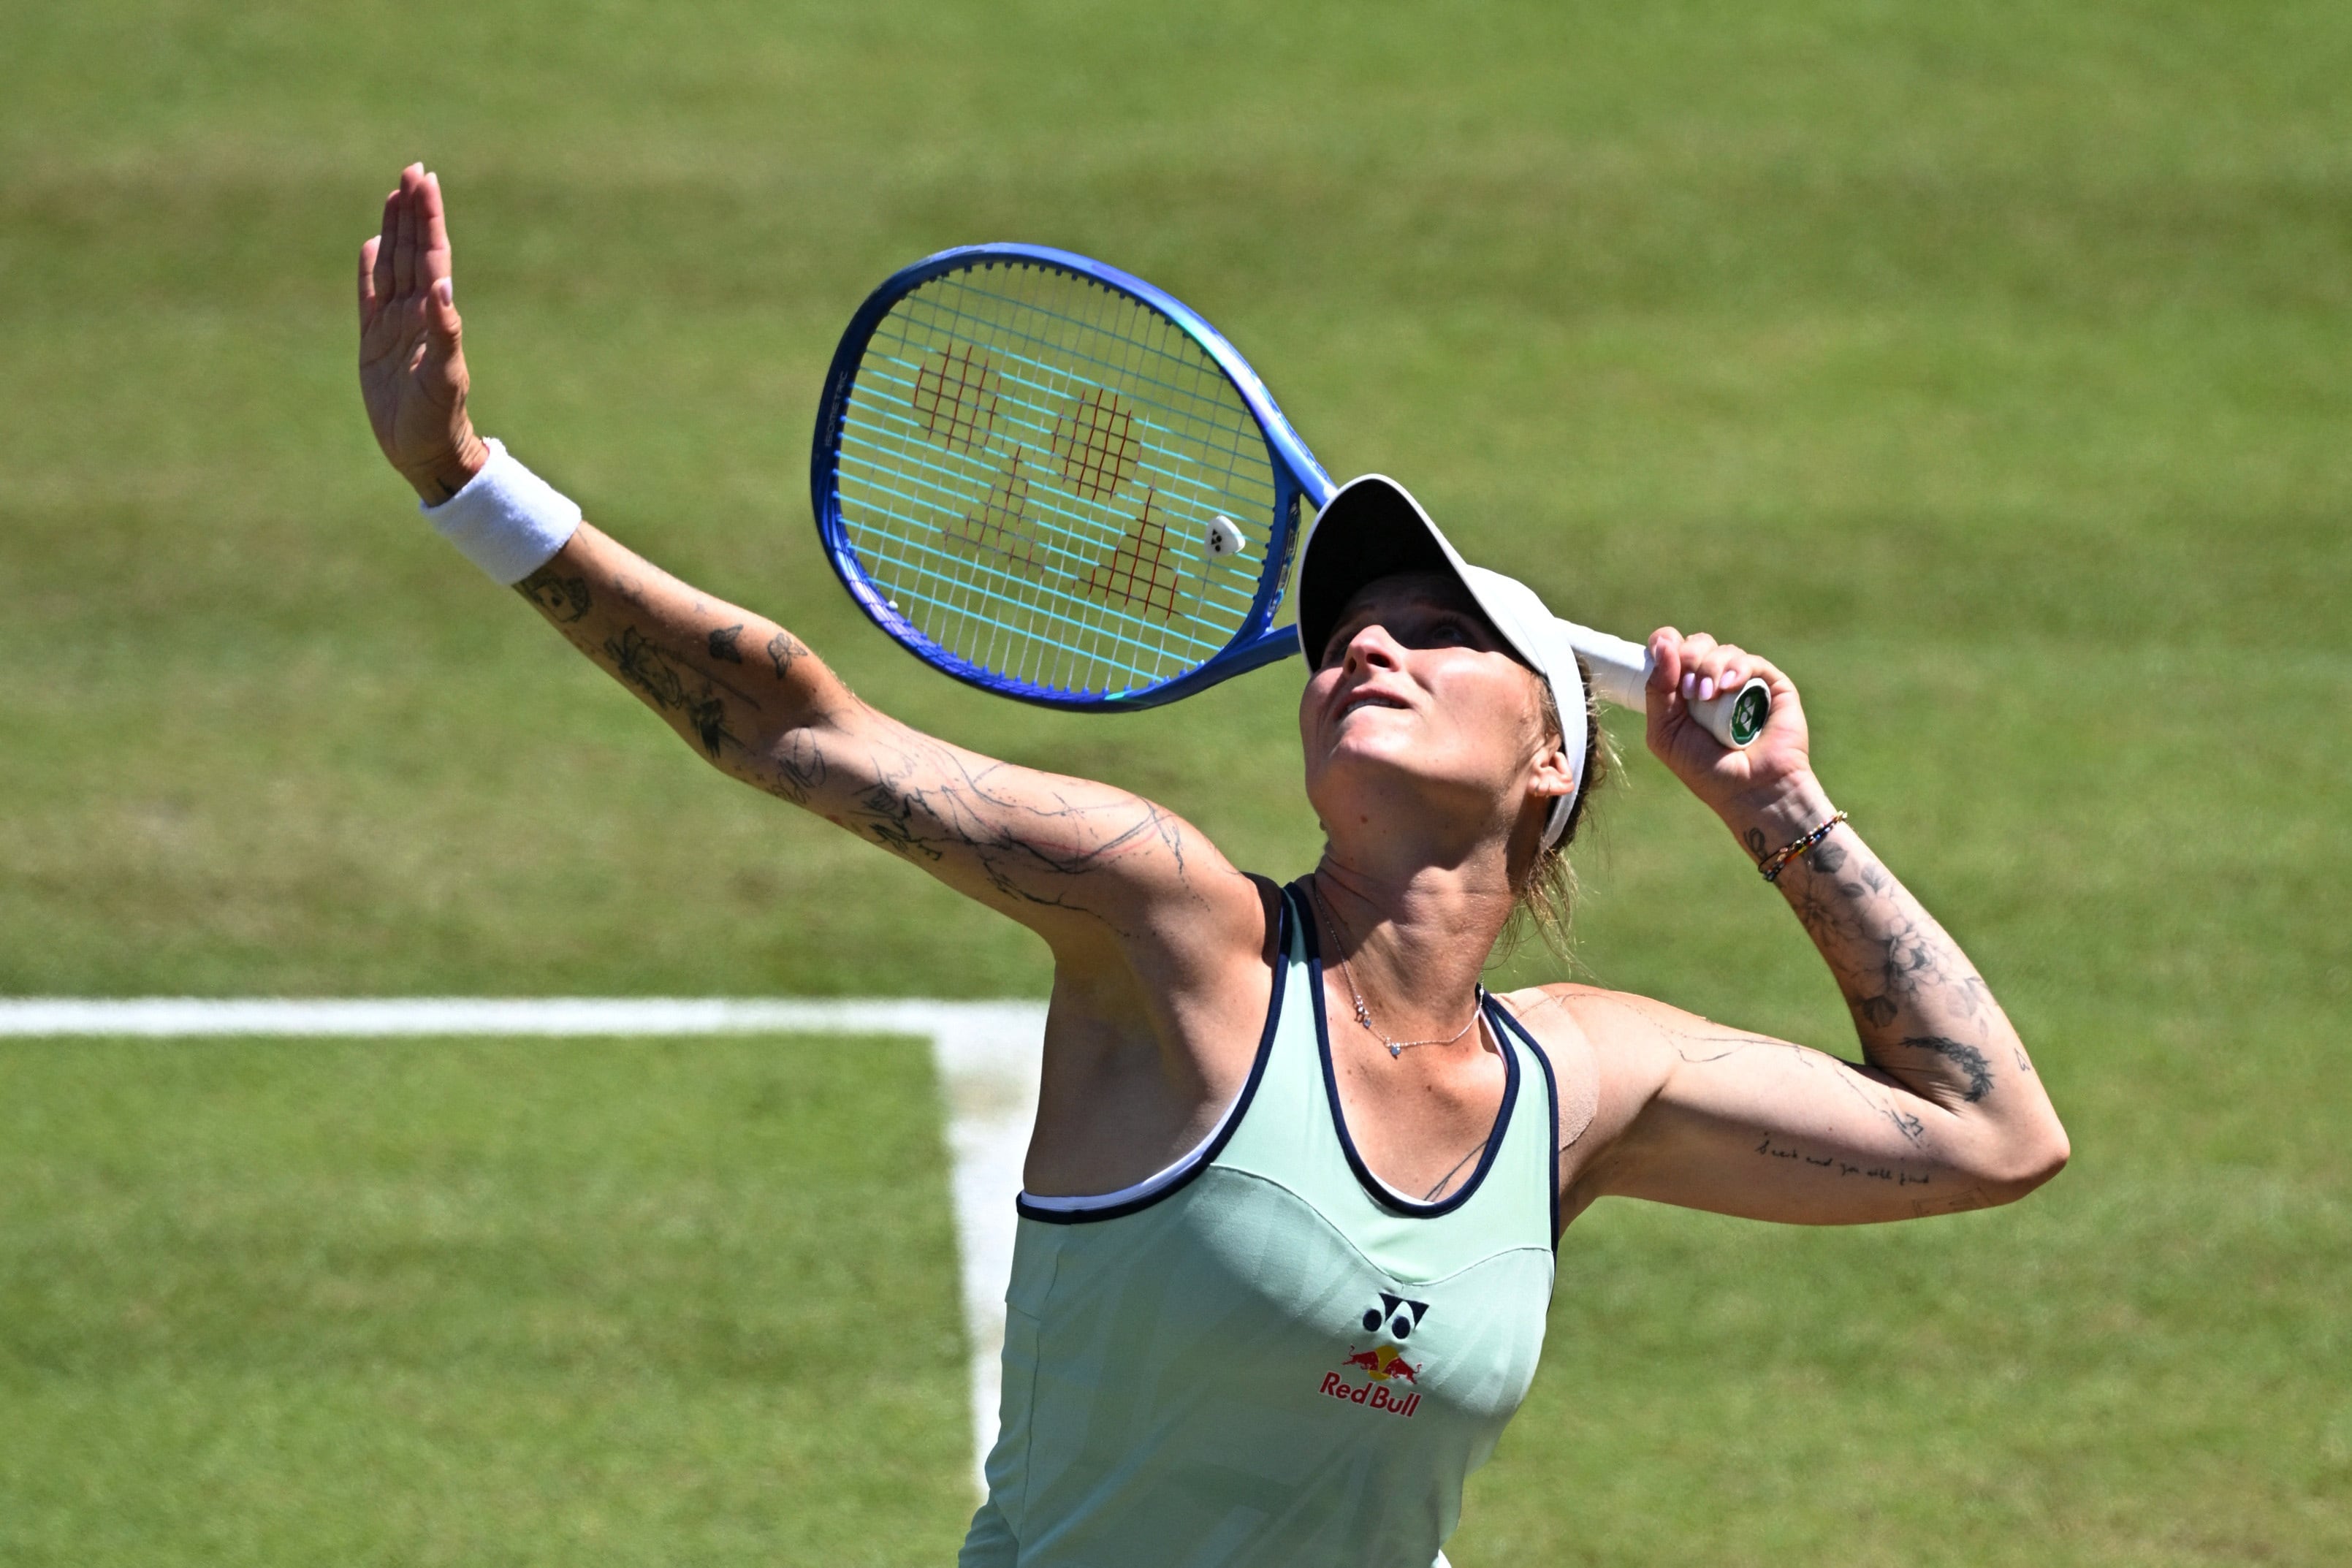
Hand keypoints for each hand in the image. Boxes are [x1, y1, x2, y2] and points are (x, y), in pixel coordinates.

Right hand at [358, 164, 487, 503]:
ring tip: (395, 195)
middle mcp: (415, 313)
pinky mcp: (374, 341)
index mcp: (433, 314)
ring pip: (391, 265)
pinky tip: (370, 244)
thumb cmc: (439, 418)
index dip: (427, 217)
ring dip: (392, 230)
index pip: (431, 254)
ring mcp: (394, 325)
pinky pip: (369, 295)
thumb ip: (445, 331)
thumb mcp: (444, 376)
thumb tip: (443, 286)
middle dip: (412, 211)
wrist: (425, 451)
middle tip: (413, 170)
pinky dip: (368, 268)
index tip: (425, 180)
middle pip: (411, 250)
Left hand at [1644, 628, 1830, 838]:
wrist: (1749, 790)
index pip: (1672, 650)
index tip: (1660, 649)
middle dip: (1688, 657)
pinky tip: (1729, 687)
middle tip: (1690, 690)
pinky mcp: (1772, 685)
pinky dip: (1737, 669)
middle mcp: (1714, 683)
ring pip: (1723, 650)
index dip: (1665, 643)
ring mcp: (1744, 683)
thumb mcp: (1665, 733)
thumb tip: (1663, 643)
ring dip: (1710, 666)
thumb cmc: (1705, 769)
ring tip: (1709, 696)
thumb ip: (1657, 690)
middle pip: (1697, 644)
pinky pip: (1752, 661)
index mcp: (1685, 692)